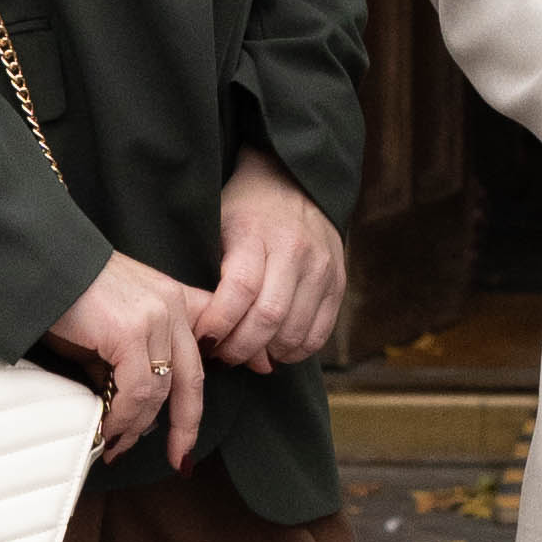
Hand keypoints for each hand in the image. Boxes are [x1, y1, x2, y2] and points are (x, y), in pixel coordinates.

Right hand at [46, 250, 208, 472]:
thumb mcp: (107, 324)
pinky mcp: (132, 330)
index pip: (211, 337)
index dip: (227, 362)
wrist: (34, 263)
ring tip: (116, 446)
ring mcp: (156, 316)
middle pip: (193, 377)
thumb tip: (129, 408)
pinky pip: (138, 391)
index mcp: (172, 297)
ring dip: (137, 427)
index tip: (240, 383)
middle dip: (187, 424)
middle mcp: (172, 304)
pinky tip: (106, 429)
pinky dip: (123, 417)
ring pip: (162, 390)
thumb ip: (124, 360)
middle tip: (180, 456)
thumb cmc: (62, 294)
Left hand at [196, 149, 346, 373]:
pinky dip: (295, 351)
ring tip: (246, 354)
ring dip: (266, 354)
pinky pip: (319, 333)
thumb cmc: (244, 211)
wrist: (292, 183)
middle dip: (239, 348)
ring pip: (295, 331)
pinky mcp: (339, 283)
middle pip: (269, 316)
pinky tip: (275, 350)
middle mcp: (296, 251)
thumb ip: (213, 278)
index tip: (203, 341)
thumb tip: (215, 340)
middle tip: (222, 358)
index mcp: (258, 233)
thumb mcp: (218, 228)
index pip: (240, 290)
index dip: (219, 324)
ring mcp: (322, 268)